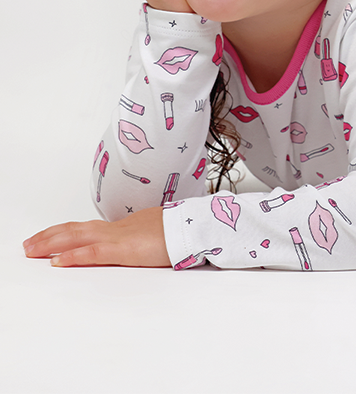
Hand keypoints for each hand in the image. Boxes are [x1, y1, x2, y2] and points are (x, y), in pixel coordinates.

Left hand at [23, 207, 171, 267]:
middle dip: (49, 236)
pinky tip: (57, 261)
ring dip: (51, 243)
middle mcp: (116, 228)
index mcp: (123, 226)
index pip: (87, 227)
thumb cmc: (180, 231)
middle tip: (28, 244)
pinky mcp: (125, 250)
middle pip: (75, 229)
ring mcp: (119, 237)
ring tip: (32, 250)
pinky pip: (93, 253)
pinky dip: (73, 256)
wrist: (194, 226)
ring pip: (77, 237)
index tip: (47, 237)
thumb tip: (139, 242)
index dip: (64, 231)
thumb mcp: (156, 233)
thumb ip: (141, 237)